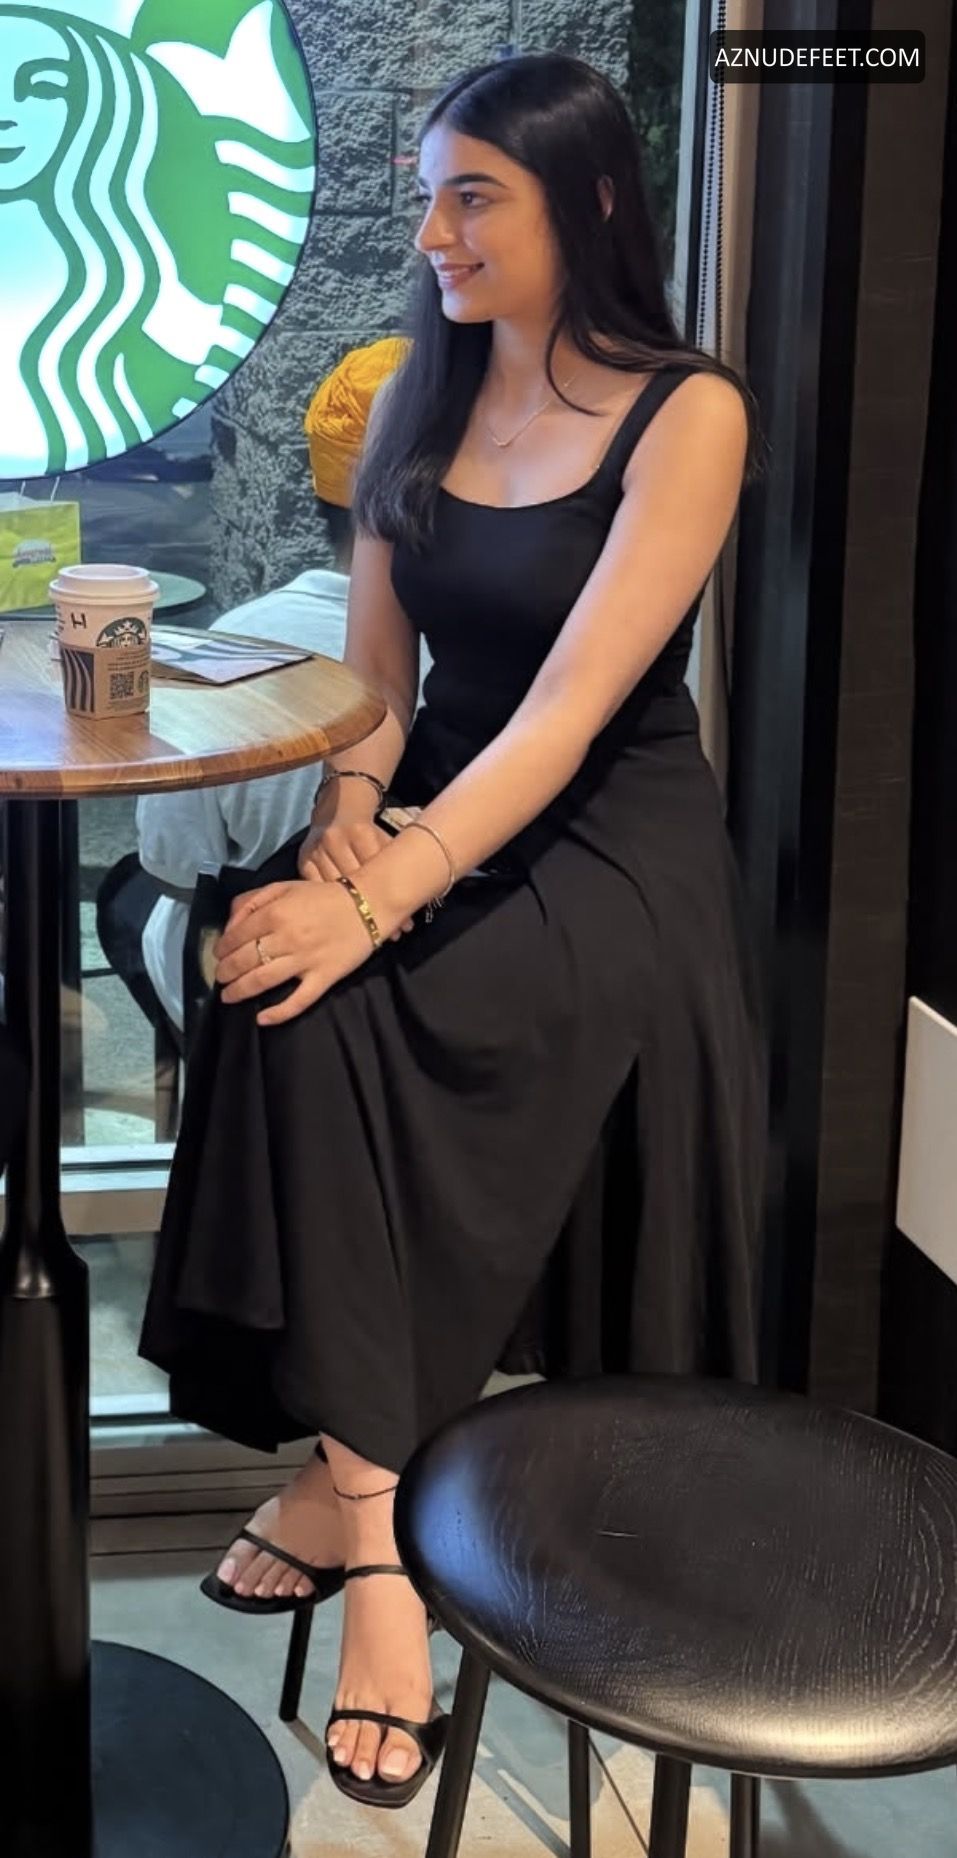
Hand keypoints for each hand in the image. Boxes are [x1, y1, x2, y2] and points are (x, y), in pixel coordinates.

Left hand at [214, 878, 381, 1025]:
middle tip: (220, 978)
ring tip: (229, 996)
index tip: (218, 955)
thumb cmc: (322, 897)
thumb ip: (253, 900)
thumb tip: (230, 924)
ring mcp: (305, 961)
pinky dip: (278, 1013)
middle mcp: (286, 938)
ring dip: (240, 990)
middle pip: (245, 960)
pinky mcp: (323, 977)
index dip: (222, 948)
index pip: (237, 936)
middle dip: (226, 972)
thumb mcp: (283, 887)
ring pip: (263, 980)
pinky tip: (261, 1019)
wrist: (367, 905)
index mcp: (275, 914)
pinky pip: (298, 1001)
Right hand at [299, 819, 413, 938]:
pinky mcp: (304, 862)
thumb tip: (413, 897)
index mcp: (360, 832)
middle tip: (391, 936)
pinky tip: (344, 924)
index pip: (376, 871)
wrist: (336, 809)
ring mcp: (317, 851)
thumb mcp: (383, 838)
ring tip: (372, 936)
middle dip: (375, 912)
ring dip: (353, 916)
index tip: (405, 923)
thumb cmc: (367, 829)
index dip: (391, 899)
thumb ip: (392, 862)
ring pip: (335, 891)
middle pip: (356, 884)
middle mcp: (335, 841)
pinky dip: (331, 908)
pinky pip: (316, 891)